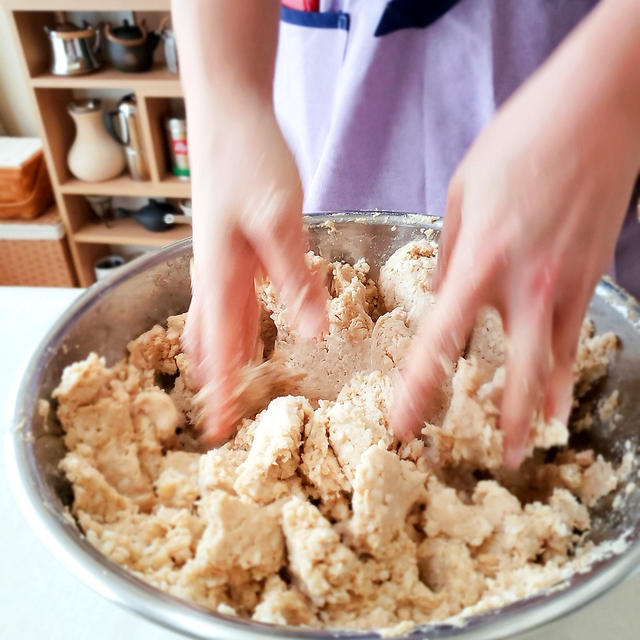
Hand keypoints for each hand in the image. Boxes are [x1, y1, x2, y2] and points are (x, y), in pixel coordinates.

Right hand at [183, 101, 326, 443]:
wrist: (230, 114)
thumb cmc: (250, 160)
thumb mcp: (280, 220)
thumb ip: (295, 279)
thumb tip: (313, 334)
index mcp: (221, 277)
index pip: (218, 350)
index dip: (220, 393)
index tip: (219, 432)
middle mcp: (214, 277)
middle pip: (211, 344)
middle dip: (217, 384)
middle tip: (224, 422)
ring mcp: (221, 264)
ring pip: (219, 326)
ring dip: (225, 362)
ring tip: (232, 394)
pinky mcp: (235, 251)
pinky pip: (232, 304)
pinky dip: (237, 332)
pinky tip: (249, 340)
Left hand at [392, 0, 639, 466]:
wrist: (598, 107)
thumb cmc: (521, 139)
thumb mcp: (461, 191)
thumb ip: (448, 252)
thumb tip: (440, 293)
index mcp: (479, 259)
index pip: (441, 341)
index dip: (420, 389)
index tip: (404, 422)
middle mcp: (523, 282)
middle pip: (509, 371)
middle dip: (497, 420)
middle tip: (484, 456)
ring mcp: (565, 282)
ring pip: (550, 363)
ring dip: (536, 409)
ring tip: (523, 446)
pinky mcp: (593, 274)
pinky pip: (576, 337)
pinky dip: (565, 373)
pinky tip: (560, 398)